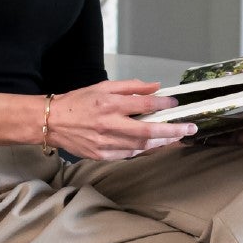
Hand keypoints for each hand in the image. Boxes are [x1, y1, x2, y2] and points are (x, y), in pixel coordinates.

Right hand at [47, 79, 199, 159]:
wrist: (52, 122)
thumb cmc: (78, 102)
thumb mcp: (103, 87)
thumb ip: (130, 87)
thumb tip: (155, 87)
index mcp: (109, 104)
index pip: (144, 104)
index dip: (163, 104)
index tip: (175, 103)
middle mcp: (109, 124)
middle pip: (148, 130)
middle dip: (172, 130)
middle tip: (190, 128)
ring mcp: (106, 143)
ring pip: (141, 145)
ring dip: (162, 142)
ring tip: (176, 138)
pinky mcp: (102, 155)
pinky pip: (129, 154)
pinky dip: (144, 149)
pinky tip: (154, 145)